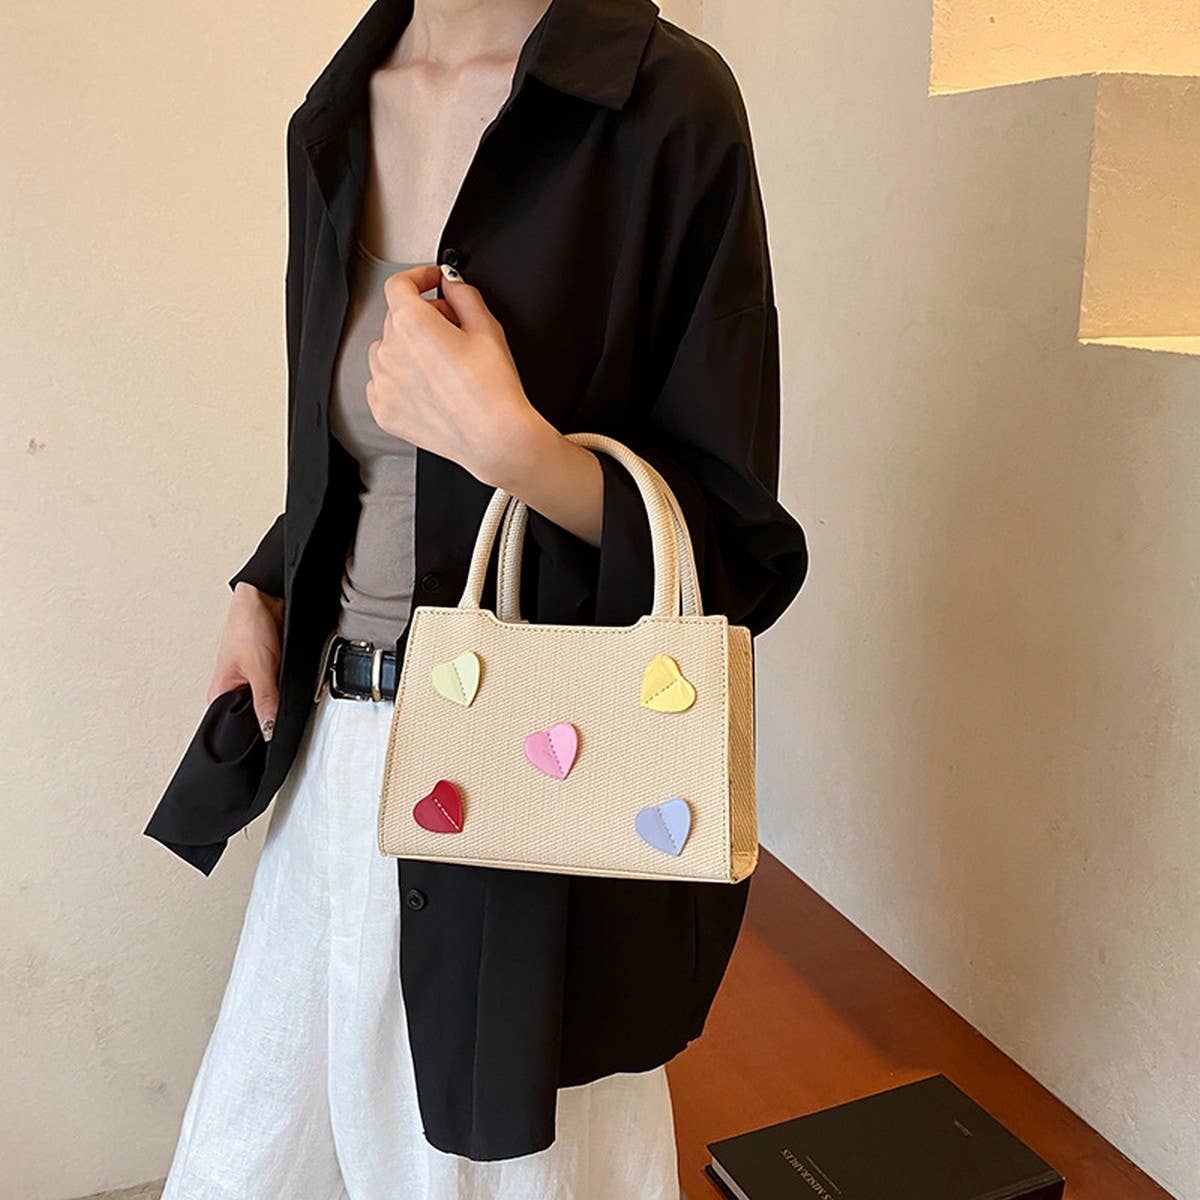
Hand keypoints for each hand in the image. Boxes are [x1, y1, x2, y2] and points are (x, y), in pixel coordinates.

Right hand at [207, 582, 284, 739]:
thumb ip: (265, 701)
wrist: (265, 598)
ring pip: (269, 703)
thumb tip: (269, 730)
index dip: (254, 733)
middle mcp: (233, 691)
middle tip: (280, 704)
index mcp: (219, 695)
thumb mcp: (259, 669)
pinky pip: (278, 690)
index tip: (272, 734)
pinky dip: (285, 688)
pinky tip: (287, 680)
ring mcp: (251, 682)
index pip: (235, 729)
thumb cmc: (248, 625)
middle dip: (269, 714)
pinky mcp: (267, 674)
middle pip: (255, 717)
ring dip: (279, 700)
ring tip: (282, 685)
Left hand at [365, 264, 547, 487]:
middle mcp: (390, 351)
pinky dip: (401, 379)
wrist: (494, 438)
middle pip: (397, 317)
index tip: (432, 281)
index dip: (419, 277)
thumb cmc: (493, 390)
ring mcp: (383, 383)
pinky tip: (430, 386)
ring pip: (387, 350)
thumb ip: (464, 295)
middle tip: (454, 328)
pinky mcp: (384, 409)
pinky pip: (384, 382)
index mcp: (411, 323)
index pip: (399, 284)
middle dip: (424, 315)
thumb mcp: (487, 328)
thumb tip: (452, 284)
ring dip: (408, 348)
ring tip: (441, 363)